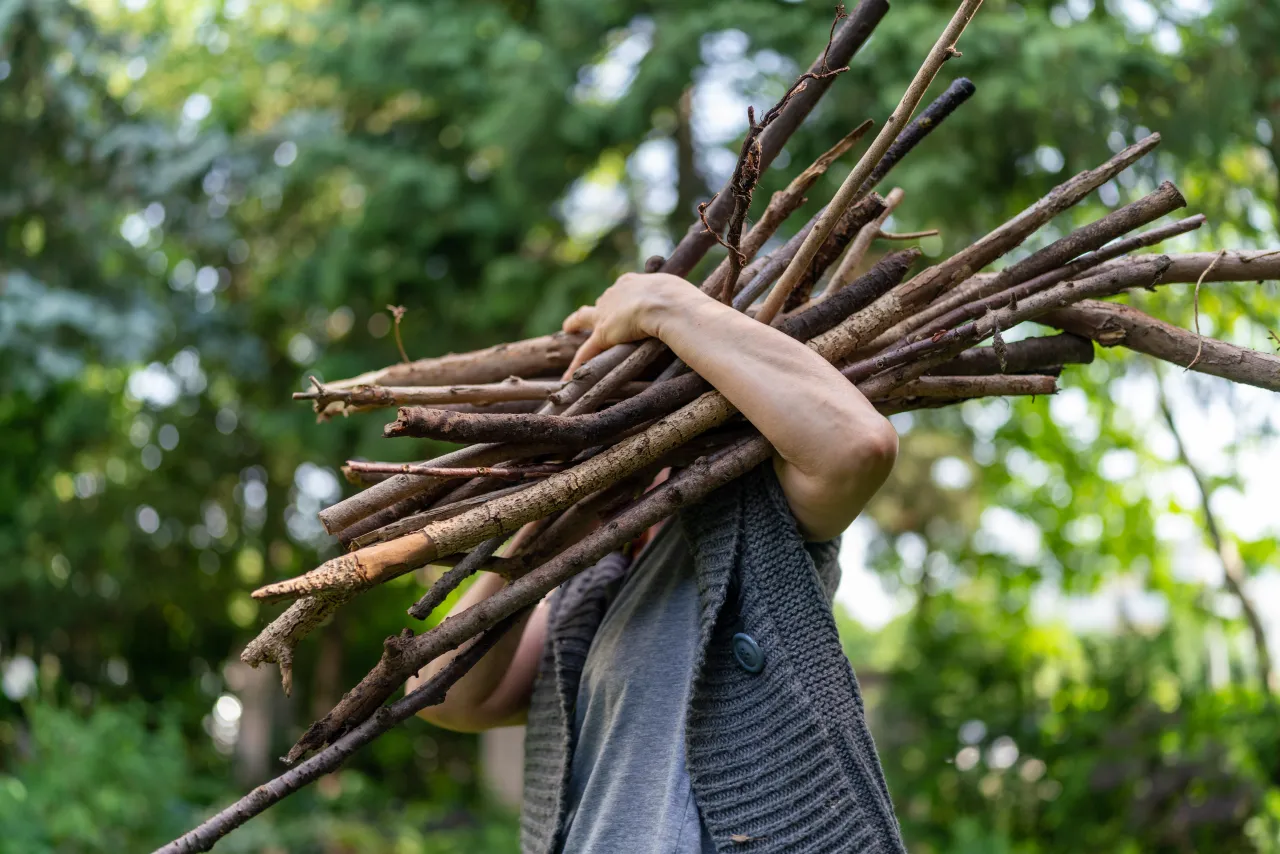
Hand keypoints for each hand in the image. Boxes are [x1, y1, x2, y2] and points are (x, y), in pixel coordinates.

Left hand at [561, 272, 700, 378]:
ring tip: (568, 329)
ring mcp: (606, 313)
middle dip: (601, 308)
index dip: (623, 296)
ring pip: (585, 318)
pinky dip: (577, 364)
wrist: (669, 305)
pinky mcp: (603, 333)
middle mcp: (616, 293)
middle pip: (604, 301)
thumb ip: (682, 302)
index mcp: (634, 282)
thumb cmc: (682, 299)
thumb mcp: (681, 293)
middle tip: (597, 315)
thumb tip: (702, 315)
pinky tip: (568, 378)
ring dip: (576, 323)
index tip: (625, 301)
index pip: (624, 288)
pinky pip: (586, 351)